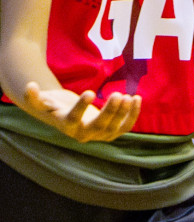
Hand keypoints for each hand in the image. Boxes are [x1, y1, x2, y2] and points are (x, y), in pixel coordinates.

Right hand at [22, 82, 139, 141]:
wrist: (66, 115)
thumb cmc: (53, 106)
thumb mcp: (42, 101)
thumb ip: (34, 96)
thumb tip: (30, 86)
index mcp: (66, 126)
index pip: (74, 118)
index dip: (81, 107)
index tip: (89, 92)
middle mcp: (83, 134)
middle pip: (99, 125)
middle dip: (110, 111)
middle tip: (117, 94)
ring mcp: (99, 136)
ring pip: (114, 127)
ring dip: (124, 112)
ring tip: (128, 96)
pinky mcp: (112, 132)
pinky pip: (125, 126)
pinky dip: (133, 114)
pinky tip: (136, 98)